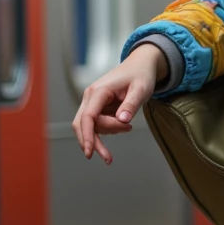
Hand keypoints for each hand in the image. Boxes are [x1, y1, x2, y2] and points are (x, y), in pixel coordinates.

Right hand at [72, 45, 166, 164]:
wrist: (140, 66)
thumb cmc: (140, 75)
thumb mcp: (141, 89)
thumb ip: (131, 105)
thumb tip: (122, 121)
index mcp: (98, 91)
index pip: (88, 117)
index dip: (87, 136)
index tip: (90, 152)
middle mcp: (91, 97)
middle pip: (82, 125)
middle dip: (93, 142)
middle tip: (108, 159)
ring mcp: (92, 102)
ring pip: (91, 127)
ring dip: (108, 133)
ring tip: (129, 126)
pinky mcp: (97, 107)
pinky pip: (97, 124)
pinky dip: (109, 130)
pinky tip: (123, 126)